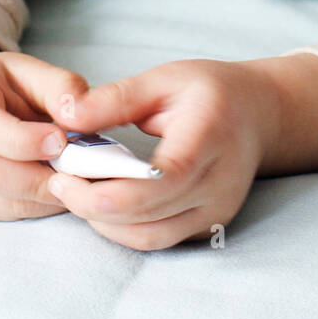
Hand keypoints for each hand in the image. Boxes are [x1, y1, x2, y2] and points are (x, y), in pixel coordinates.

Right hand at [0, 50, 90, 221]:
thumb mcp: (29, 67)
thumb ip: (59, 86)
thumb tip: (81, 113)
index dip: (24, 140)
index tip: (60, 140)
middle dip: (40, 176)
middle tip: (77, 169)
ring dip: (43, 195)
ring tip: (72, 177)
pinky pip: (5, 213)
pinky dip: (38, 205)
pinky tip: (55, 186)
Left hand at [46, 58, 278, 251]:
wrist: (259, 113)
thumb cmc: (209, 91)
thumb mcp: (163, 79)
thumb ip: (115, 98)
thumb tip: (66, 115)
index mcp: (209, 136)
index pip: (162, 180)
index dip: (109, 189)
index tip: (65, 176)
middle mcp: (219, 182)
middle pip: (149, 217)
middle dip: (93, 207)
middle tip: (58, 182)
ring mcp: (218, 210)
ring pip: (151, 238)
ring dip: (105, 223)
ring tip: (76, 193)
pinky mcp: (210, 225)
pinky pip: (160, 239)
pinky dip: (124, 227)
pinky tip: (103, 202)